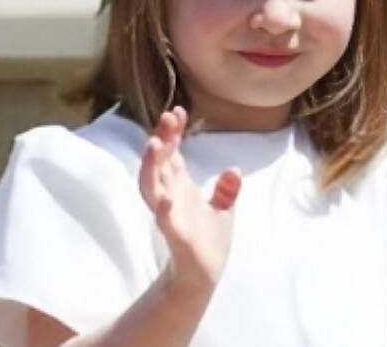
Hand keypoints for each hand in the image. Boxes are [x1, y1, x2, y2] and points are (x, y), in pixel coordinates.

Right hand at [139, 107, 242, 288]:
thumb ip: (225, 191)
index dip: (173, 132)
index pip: (173, 153)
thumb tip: (234, 170)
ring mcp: (169, 215)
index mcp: (180, 186)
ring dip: (152, 166)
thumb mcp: (221, 212)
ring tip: (156, 144)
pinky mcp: (175, 235)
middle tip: (167, 117)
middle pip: (160, 162)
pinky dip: (164, 207)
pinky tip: (166, 196)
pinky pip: (165, 219)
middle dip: (161, 139)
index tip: (178, 110)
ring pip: (152, 186)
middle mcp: (170, 196)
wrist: (204, 276)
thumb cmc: (207, 242)